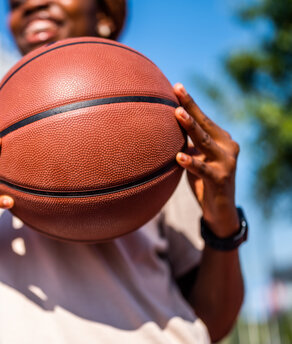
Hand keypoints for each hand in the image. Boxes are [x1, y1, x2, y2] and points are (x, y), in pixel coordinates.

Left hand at [173, 84, 239, 236]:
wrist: (220, 210)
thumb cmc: (204, 180)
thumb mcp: (196, 157)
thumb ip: (187, 143)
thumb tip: (163, 127)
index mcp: (221, 138)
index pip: (202, 118)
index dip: (189, 103)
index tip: (176, 86)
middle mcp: (227, 146)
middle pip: (204, 124)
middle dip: (190, 106)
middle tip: (177, 91)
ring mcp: (226, 162)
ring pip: (205, 141)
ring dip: (190, 127)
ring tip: (177, 114)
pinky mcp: (221, 179)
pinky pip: (203, 169)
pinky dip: (191, 162)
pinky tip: (179, 157)